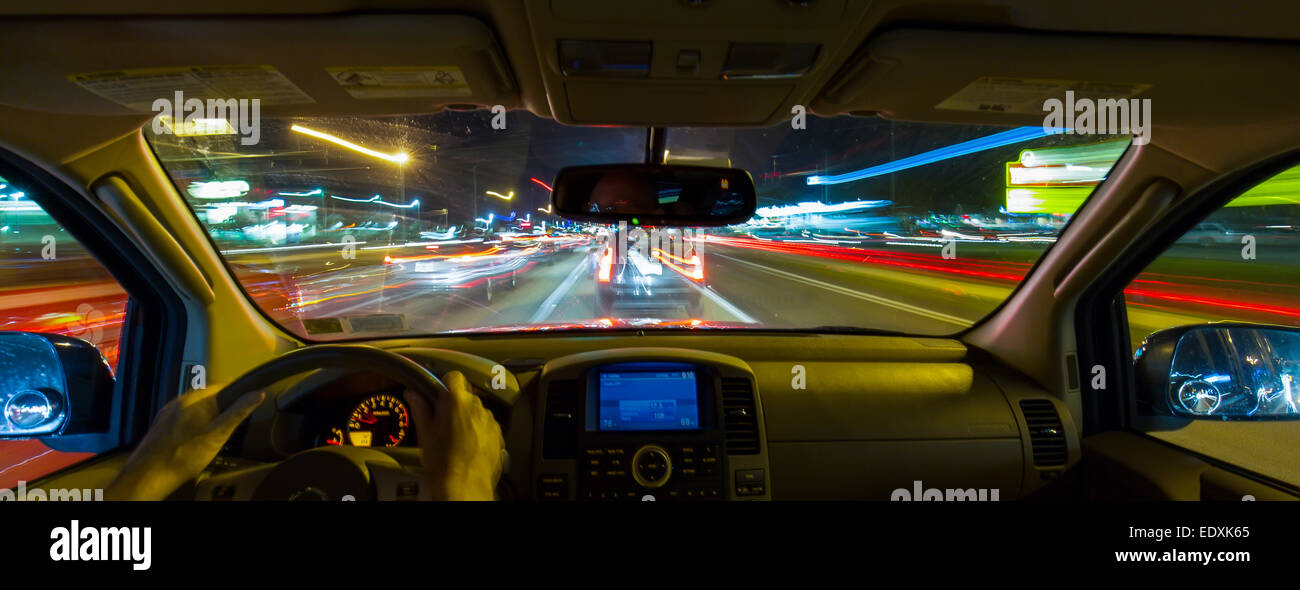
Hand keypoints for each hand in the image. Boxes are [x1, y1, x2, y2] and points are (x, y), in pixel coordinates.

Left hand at [105, 389, 263, 500]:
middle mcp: (180, 400)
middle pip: (210, 397)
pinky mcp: (162, 426)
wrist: (149, 475)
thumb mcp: (218, 434)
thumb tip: (257, 393)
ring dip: (208, 416)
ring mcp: (169, 413)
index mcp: (195, 398)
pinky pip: (184, 419)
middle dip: (224, 407)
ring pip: (196, 409)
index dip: (239, 393)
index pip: (224, 385)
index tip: (250, 402)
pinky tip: (196, 440)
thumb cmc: (185, 455)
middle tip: (235, 423)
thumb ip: (238, 412)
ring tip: (217, 433)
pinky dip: (195, 425)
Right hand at [404, 371, 503, 500]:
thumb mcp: (425, 435)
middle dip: (454, 405)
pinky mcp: (499, 435)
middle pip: (465, 395)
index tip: (438, 395)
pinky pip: (487, 425)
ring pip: (477, 411)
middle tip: (442, 422)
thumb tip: (413, 395)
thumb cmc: (444, 465)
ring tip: (455, 439)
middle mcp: (478, 408)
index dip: (444, 384)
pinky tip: (467, 446)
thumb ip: (420, 409)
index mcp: (457, 403)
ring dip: (467, 418)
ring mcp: (490, 422)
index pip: (454, 377)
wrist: (465, 489)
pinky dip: (478, 431)